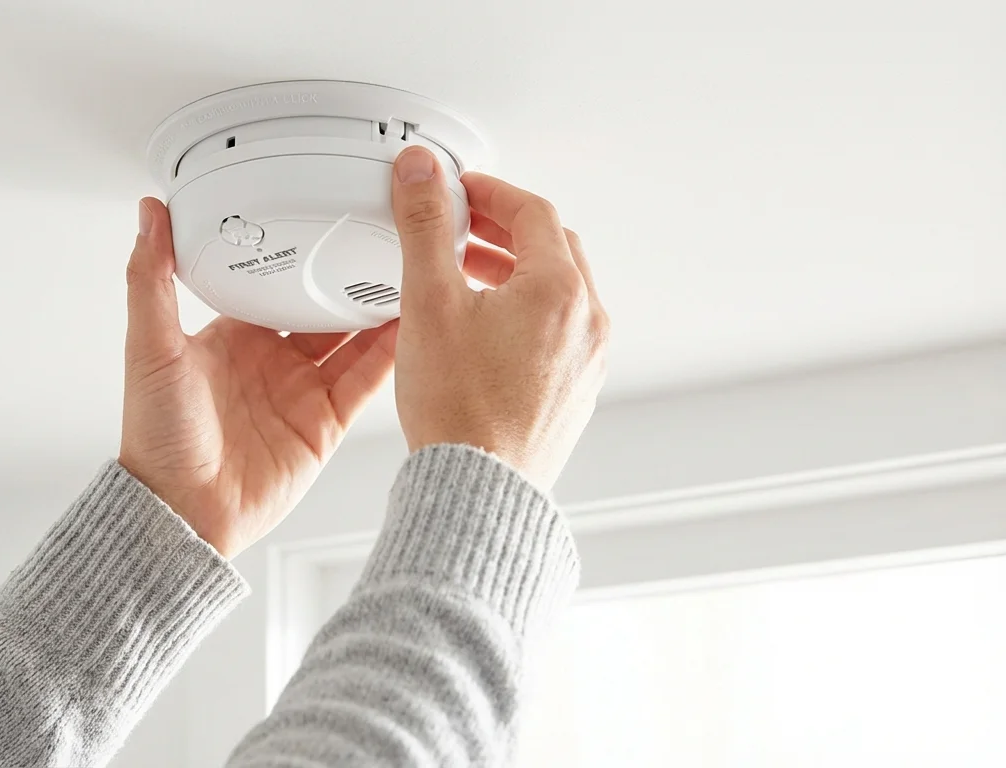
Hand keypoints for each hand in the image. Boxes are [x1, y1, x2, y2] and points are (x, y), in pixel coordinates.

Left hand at [118, 199, 398, 557]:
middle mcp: (272, 360)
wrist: (182, 513)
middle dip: (349, 273)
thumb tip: (150, 216)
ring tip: (409, 267)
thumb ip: (151, 280)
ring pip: (352, 337)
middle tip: (381, 233)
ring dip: (378, 307)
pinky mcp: (326, 423)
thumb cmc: (157, 439)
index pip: (275, 281)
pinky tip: (414, 325)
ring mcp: (303, 391)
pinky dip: (391, 354)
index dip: (301, 251)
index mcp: (232, 336)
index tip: (325, 214)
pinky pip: (367, 381)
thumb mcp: (149, 347)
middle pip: (321, 305)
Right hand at [388, 146, 609, 491]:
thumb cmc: (459, 409)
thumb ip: (425, 227)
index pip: (533, 212)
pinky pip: (559, 333)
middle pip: (553, 248)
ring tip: (466, 276)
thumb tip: (422, 173)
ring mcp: (586, 362)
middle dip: (505, 229)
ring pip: (559, 292)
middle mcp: (587, 323)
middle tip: (462, 227)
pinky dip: (526, 312)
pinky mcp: (575, 393)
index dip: (490, 192)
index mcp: (559, 291)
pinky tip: (486, 330)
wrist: (476, 488)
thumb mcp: (430, 302)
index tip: (459, 192)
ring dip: (516, 271)